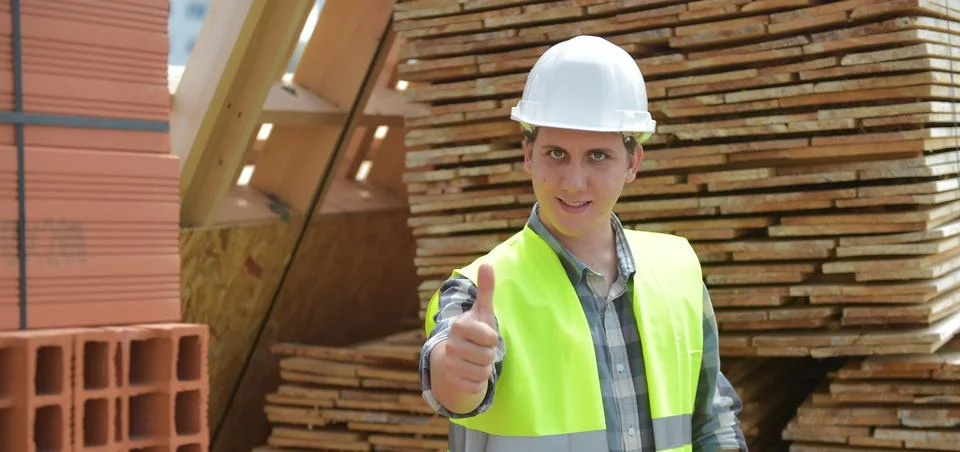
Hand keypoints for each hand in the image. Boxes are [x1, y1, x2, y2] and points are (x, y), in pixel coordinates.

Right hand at [438, 263, 498, 394]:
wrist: (453, 358)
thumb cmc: (474, 333)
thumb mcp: (482, 312)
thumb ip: (485, 290)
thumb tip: (487, 264)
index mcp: (458, 326)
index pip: (490, 337)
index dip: (492, 338)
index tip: (485, 335)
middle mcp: (450, 345)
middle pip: (488, 356)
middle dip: (490, 355)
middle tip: (481, 350)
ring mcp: (450, 365)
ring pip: (484, 372)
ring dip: (485, 368)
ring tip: (476, 361)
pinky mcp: (453, 382)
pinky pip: (478, 386)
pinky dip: (479, 382)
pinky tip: (470, 374)